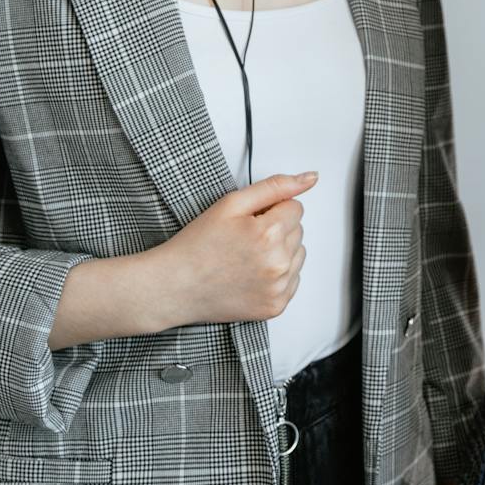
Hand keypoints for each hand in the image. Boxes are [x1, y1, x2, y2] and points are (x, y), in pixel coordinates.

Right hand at [141, 171, 316, 327]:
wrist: (173, 287)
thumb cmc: (197, 245)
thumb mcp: (231, 204)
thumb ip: (275, 186)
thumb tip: (311, 178)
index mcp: (269, 234)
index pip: (295, 207)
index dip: (270, 210)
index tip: (248, 221)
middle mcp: (278, 263)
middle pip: (298, 230)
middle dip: (276, 229)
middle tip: (243, 240)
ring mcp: (278, 288)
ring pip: (298, 254)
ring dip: (280, 252)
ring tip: (246, 257)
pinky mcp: (276, 306)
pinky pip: (293, 279)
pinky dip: (277, 275)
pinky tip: (251, 274)